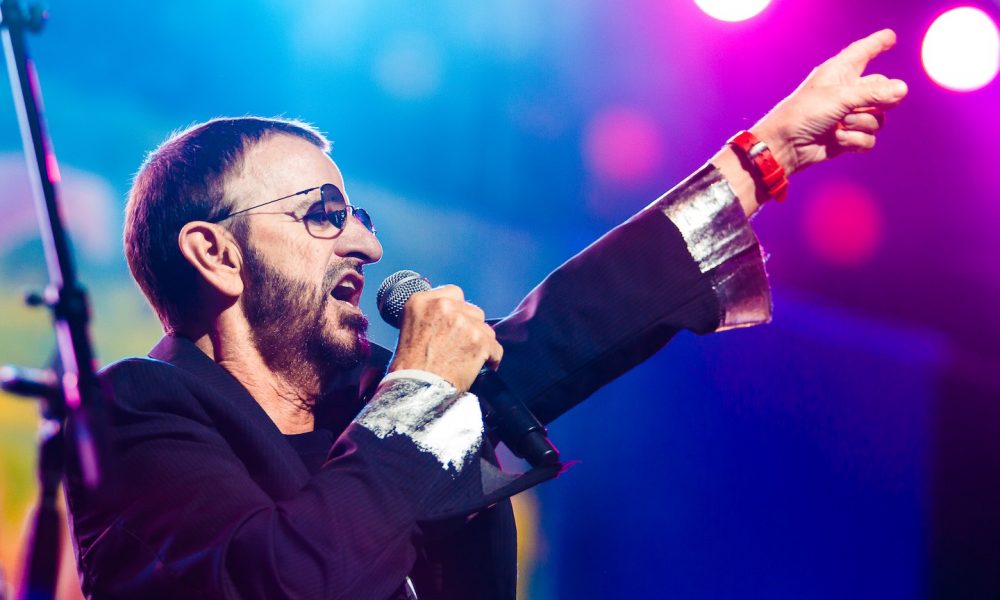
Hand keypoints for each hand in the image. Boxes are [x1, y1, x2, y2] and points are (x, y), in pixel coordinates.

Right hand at [388, 285, 502, 391]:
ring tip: (468, 358)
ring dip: (480, 342)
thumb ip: (430, 315)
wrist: (415, 390)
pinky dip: (492, 358)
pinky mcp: (478, 340)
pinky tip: (482, 367)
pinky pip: (495, 348)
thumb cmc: (410, 368)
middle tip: (460, 346)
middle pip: (472, 310)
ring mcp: (462, 322)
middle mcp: (443, 306)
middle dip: (470, 327)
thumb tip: (451, 315)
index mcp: (421, 301)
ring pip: (485, 328)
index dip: (457, 310)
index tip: (455, 324)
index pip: (453, 293)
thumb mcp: (410, 328)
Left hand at [752, 29, 908, 175]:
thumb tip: (903, 90)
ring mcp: (849, 114)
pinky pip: (869, 138)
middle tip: (860, 106)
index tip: (890, 37)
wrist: (786, 146)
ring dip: (862, 123)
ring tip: (841, 125)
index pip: (864, 52)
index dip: (878, 43)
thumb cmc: (804, 114)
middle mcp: (847, 91)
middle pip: (883, 90)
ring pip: (879, 118)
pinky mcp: (848, 136)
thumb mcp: (840, 98)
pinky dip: (856, 140)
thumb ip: (873, 93)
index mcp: (841, 72)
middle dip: (879, 100)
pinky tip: (838, 139)